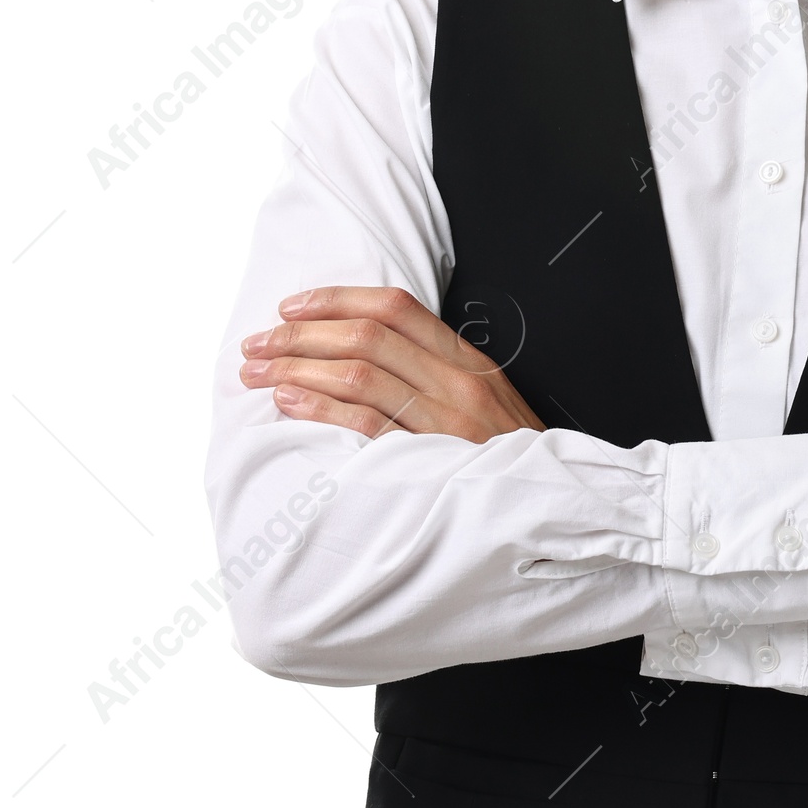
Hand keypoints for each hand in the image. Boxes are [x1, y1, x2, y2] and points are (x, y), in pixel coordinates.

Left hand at [238, 286, 545, 441]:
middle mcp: (457, 381)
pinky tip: (289, 401)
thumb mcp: (487, 398)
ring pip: (359, 374)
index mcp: (467, 359)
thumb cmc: (507, 457)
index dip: (336, 299)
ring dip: (297, 367)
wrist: (550, 508)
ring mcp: (445, 421)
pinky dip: (321, 407)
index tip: (291, 306)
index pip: (395, 307)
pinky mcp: (431, 461)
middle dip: (301, 334)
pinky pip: (366, 425)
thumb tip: (366, 351)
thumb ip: (437, 372)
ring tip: (258, 372)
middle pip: (367, 336)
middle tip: (258, 344)